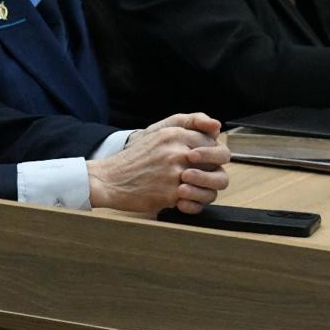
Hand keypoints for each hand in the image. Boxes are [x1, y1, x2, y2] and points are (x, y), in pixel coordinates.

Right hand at [87, 112, 228, 213]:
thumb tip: (216, 127)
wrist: (110, 179)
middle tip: (205, 176)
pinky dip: (190, 204)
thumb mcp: (156, 133)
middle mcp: (177, 151)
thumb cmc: (134, 159)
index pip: (211, 140)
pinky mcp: (171, 193)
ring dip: (205, 188)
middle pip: (219, 159)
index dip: (213, 152)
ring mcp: (175, 172)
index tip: (206, 161)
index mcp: (174, 134)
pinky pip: (196, 200)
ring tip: (191, 191)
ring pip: (213, 181)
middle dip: (215, 167)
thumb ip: (185, 126)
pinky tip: (180, 202)